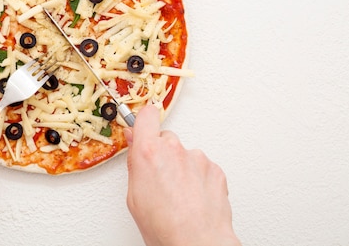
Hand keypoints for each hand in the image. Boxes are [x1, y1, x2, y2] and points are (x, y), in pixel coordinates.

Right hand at [124, 106, 240, 245]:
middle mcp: (174, 149)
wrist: (196, 243)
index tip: (143, 123)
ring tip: (179, 195)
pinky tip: (193, 198)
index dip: (144, 119)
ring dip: (182, 168)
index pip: (147, 116)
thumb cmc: (164, 227)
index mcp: (149, 152)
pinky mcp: (215, 169)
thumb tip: (135, 145)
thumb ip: (135, 164)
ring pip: (186, 154)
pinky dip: (198, 178)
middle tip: (160, 178)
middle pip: (166, 138)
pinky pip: (202, 167)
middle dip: (162, 153)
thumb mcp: (134, 197)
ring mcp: (197, 158)